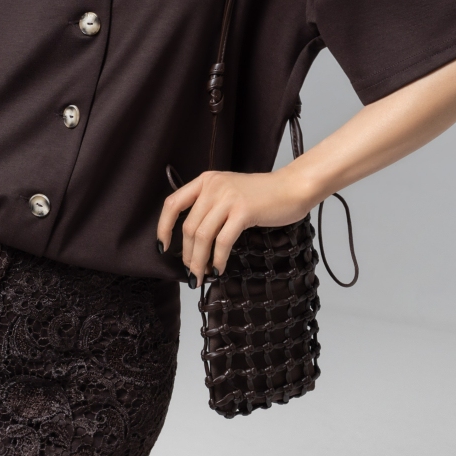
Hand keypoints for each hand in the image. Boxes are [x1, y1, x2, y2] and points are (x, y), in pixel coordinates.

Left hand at [156, 167, 318, 281]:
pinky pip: (222, 241)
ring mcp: (228, 198)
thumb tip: (192, 239)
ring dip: (199, 261)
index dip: (163, 227)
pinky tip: (219, 269)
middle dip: (186, 254)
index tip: (162, 247)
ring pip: (202, 236)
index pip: (173, 203)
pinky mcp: (243, 211)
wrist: (293, 187)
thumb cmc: (264, 194)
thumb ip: (211, 205)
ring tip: (201, 276)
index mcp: (206, 180)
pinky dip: (218, 259)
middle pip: (188, 227)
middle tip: (191, 271)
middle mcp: (213, 186)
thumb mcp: (230, 191)